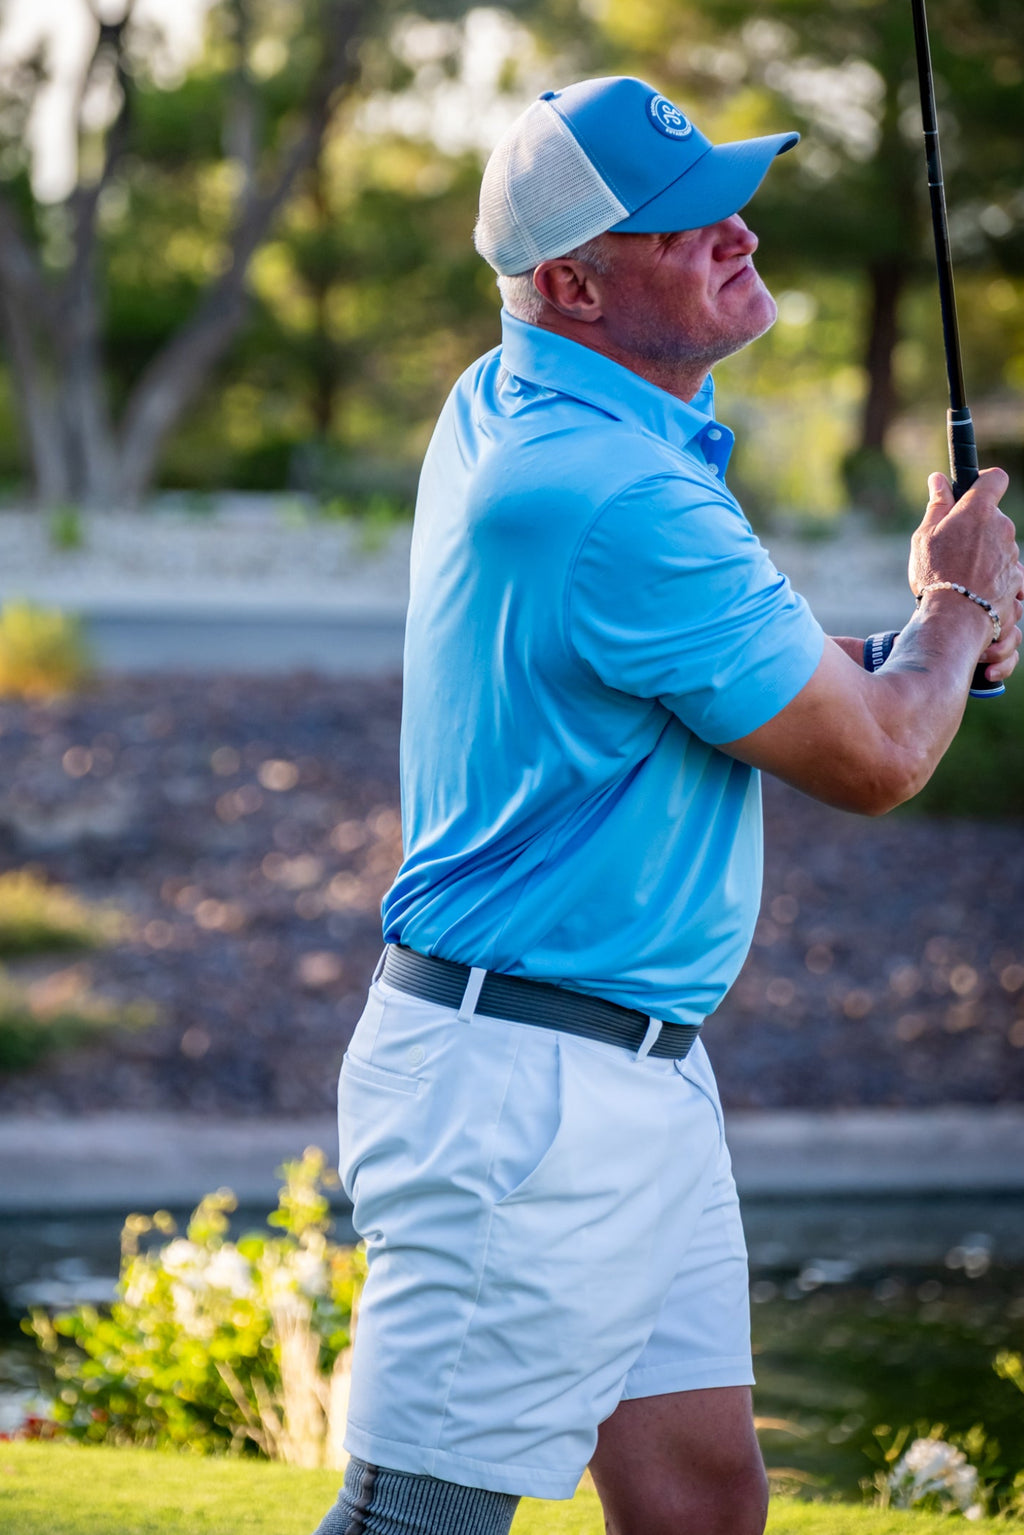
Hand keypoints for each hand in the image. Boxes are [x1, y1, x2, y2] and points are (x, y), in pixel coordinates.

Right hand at [909, 470, 1022, 670]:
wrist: (954, 620)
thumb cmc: (935, 576)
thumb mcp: (924, 537)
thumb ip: (937, 506)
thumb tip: (938, 480)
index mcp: (978, 511)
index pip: (994, 479)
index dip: (984, 483)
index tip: (972, 493)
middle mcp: (1002, 529)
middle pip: (995, 519)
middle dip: (978, 530)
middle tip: (954, 550)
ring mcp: (1013, 556)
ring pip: (1001, 549)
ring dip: (986, 558)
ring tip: (962, 579)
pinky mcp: (1019, 582)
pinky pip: (1007, 576)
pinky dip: (995, 582)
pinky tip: (976, 593)